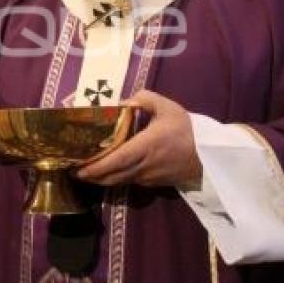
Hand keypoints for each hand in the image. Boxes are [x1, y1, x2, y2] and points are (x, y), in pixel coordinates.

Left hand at [76, 90, 202, 186]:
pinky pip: (128, 182)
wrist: (211, 155)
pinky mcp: (153, 183)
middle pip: (112, 175)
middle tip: (72, 170)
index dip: (96, 166)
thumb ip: (144, 98)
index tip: (78, 168)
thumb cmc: (187, 129)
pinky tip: (105, 171)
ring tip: (83, 172)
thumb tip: (124, 100)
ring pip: (119, 181)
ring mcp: (148, 177)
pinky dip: (114, 178)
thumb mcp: (168, 107)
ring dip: (100, 179)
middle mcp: (144, 165)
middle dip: (91, 176)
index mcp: (146, 146)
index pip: (116, 160)